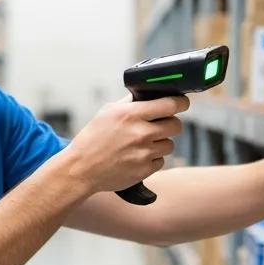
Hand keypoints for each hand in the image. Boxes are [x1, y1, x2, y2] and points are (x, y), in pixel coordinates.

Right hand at [65, 93, 190, 194]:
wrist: (81, 169)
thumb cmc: (92, 139)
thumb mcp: (108, 112)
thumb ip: (130, 102)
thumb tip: (149, 94)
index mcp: (131, 114)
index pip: (170, 104)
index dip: (180, 102)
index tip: (182, 103)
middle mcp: (140, 133)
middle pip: (176, 125)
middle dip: (171, 124)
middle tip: (161, 124)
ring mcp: (144, 153)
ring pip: (169, 144)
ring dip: (161, 143)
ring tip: (142, 143)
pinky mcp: (145, 170)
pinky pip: (161, 161)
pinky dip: (153, 159)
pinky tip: (138, 156)